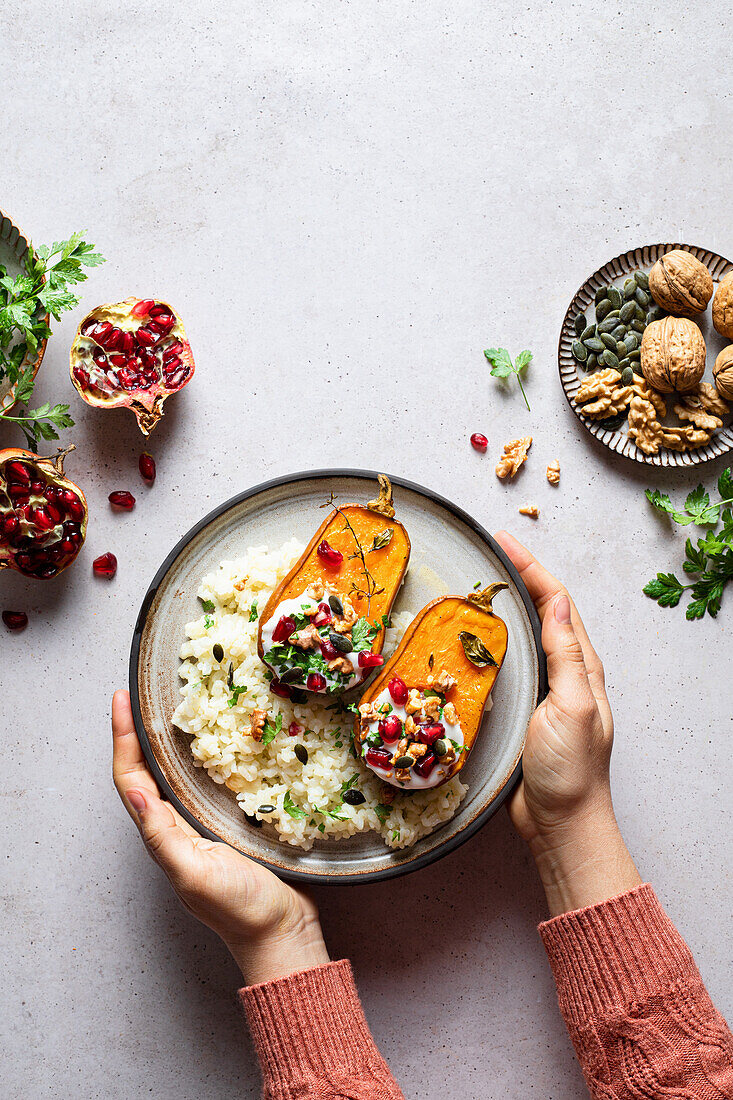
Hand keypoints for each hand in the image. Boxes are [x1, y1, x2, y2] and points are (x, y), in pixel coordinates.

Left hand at [112, 690, 328, 983]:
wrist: (284, 932)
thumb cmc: (242, 909)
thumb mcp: (196, 873)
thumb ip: (164, 837)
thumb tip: (135, 795)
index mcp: (164, 835)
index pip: (131, 779)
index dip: (122, 739)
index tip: (120, 700)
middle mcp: (177, 826)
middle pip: (147, 772)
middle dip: (138, 732)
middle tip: (141, 694)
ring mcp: (203, 825)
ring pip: (176, 775)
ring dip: (167, 742)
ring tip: (172, 706)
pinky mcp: (231, 824)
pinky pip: (208, 783)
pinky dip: (205, 756)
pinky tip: (220, 739)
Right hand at [495, 532, 640, 915]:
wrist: (560, 825)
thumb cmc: (571, 771)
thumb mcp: (573, 707)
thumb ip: (568, 656)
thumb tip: (561, 604)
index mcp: (581, 668)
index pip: (558, 604)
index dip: (532, 570)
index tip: (505, 543)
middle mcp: (563, 674)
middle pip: (540, 613)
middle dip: (516, 580)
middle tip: (484, 555)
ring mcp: (541, 693)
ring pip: (521, 639)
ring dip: (500, 610)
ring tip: (472, 588)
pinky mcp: (521, 713)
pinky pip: (505, 669)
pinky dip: (487, 647)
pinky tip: (466, 644)